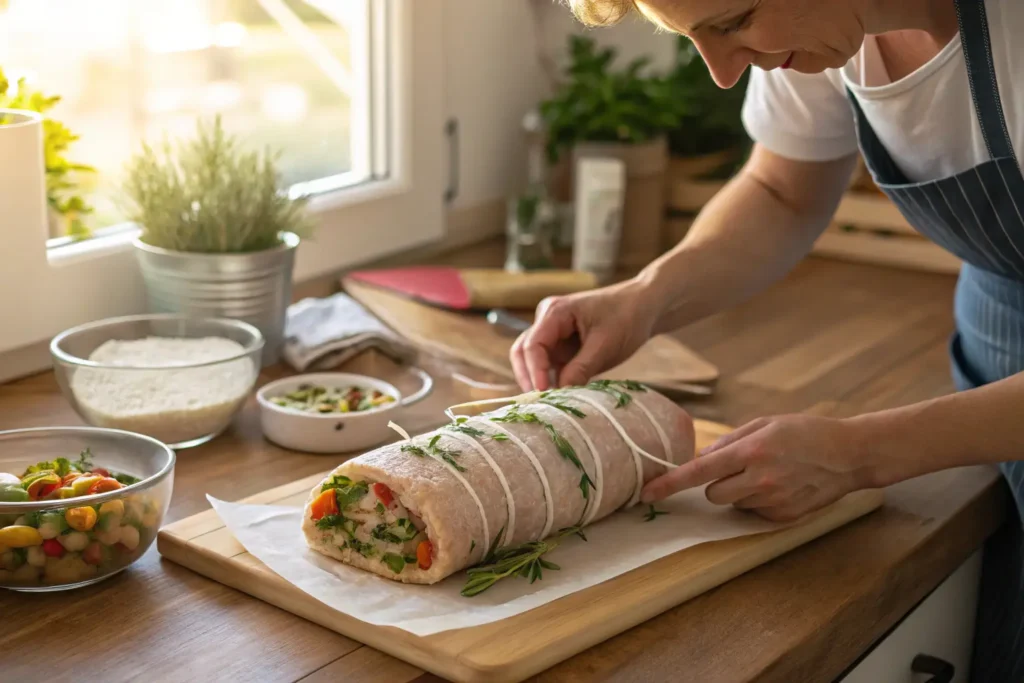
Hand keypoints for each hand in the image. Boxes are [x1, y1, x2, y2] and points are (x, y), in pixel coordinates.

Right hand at [510, 278, 658, 390]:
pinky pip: (549, 366)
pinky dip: (551, 381)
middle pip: (523, 352)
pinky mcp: (562, 346)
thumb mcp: (605, 346)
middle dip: (528, 377)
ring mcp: (553, 334)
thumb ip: (581, 369)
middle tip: (538, 402)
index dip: (535, 371)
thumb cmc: (627, 317)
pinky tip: (559, 397)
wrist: (644, 306)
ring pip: (532, 360)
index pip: (533, 345)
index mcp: (555, 312)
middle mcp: (547, 320)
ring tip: (548, 403)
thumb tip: (559, 392)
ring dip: (538, 380)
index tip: (543, 393)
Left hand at [640, 414, 872, 521]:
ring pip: (734, 504)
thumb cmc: (805, 432)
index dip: (670, 483)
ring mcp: (773, 501)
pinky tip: (782, 486)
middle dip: (718, 483)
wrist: (849, 455)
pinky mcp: (784, 517)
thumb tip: (701, 456)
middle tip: (742, 466)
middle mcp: (760, 479)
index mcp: (751, 451)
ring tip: (769, 473)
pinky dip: (759, 502)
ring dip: (740, 492)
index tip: (648, 493)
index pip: (699, 471)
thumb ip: (729, 441)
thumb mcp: (765, 423)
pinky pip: (754, 513)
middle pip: (713, 494)